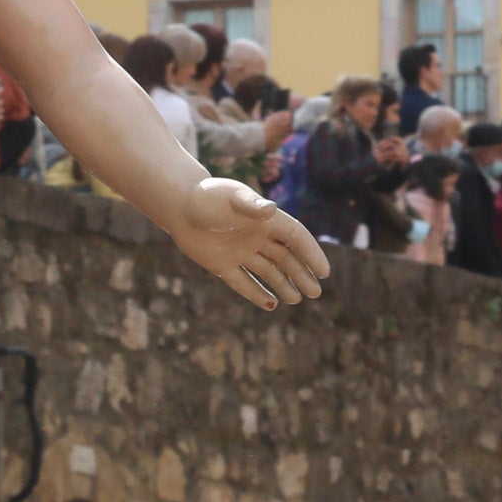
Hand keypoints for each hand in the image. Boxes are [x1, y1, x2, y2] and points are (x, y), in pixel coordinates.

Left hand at [170, 174, 327, 309]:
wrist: (177, 205)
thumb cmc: (207, 197)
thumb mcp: (231, 198)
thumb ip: (250, 205)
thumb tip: (271, 209)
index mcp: (265, 219)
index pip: (296, 238)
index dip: (311, 254)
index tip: (324, 273)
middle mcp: (256, 237)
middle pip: (286, 258)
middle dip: (302, 275)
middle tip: (316, 293)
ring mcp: (240, 252)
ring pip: (268, 272)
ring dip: (283, 285)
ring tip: (296, 300)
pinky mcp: (222, 264)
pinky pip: (243, 283)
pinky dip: (256, 294)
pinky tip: (271, 304)